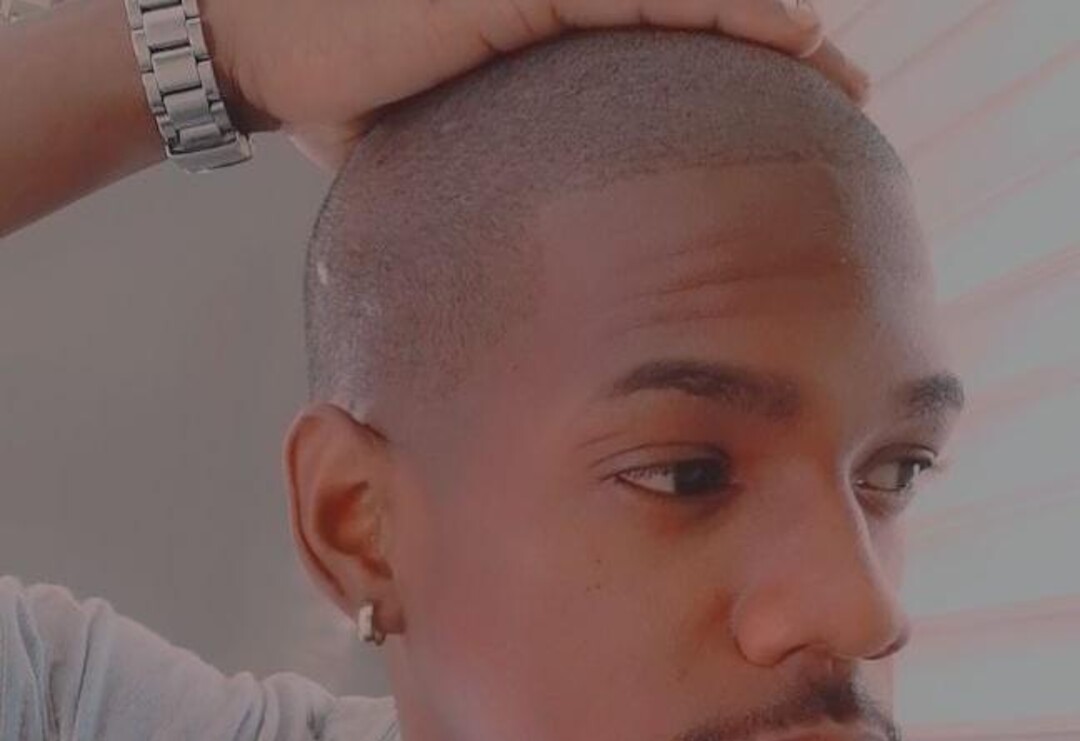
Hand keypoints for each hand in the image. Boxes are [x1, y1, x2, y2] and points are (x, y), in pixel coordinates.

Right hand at [199, 0, 870, 174]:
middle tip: (851, 90)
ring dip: (776, 26)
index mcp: (550, 30)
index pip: (667, 34)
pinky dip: (725, 15)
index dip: (738, 59)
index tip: (800, 108)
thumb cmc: (344, 99)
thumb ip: (497, 178)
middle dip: (780, 43)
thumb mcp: (441, 151)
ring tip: (843, 72)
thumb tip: (518, 259)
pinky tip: (793, 35)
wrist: (261, 46)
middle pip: (698, 10)